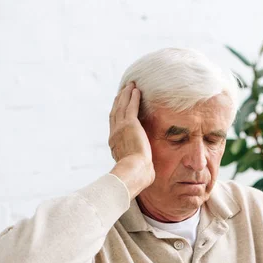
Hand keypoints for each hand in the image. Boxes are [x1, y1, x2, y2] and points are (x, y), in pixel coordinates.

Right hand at [108, 82, 154, 197]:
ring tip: (129, 86)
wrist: (134, 172)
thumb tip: (148, 177)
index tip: (117, 108)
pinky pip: (131, 106)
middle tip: (121, 92)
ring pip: (121, 107)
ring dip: (125, 95)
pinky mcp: (129, 124)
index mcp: (114, 145)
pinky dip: (132, 97)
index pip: (114, 126)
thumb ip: (138, 168)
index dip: (115, 115)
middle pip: (114, 113)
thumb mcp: (136, 171)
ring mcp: (120, 128)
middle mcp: (114, 134)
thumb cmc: (136, 176)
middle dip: (118, 102)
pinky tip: (136, 90)